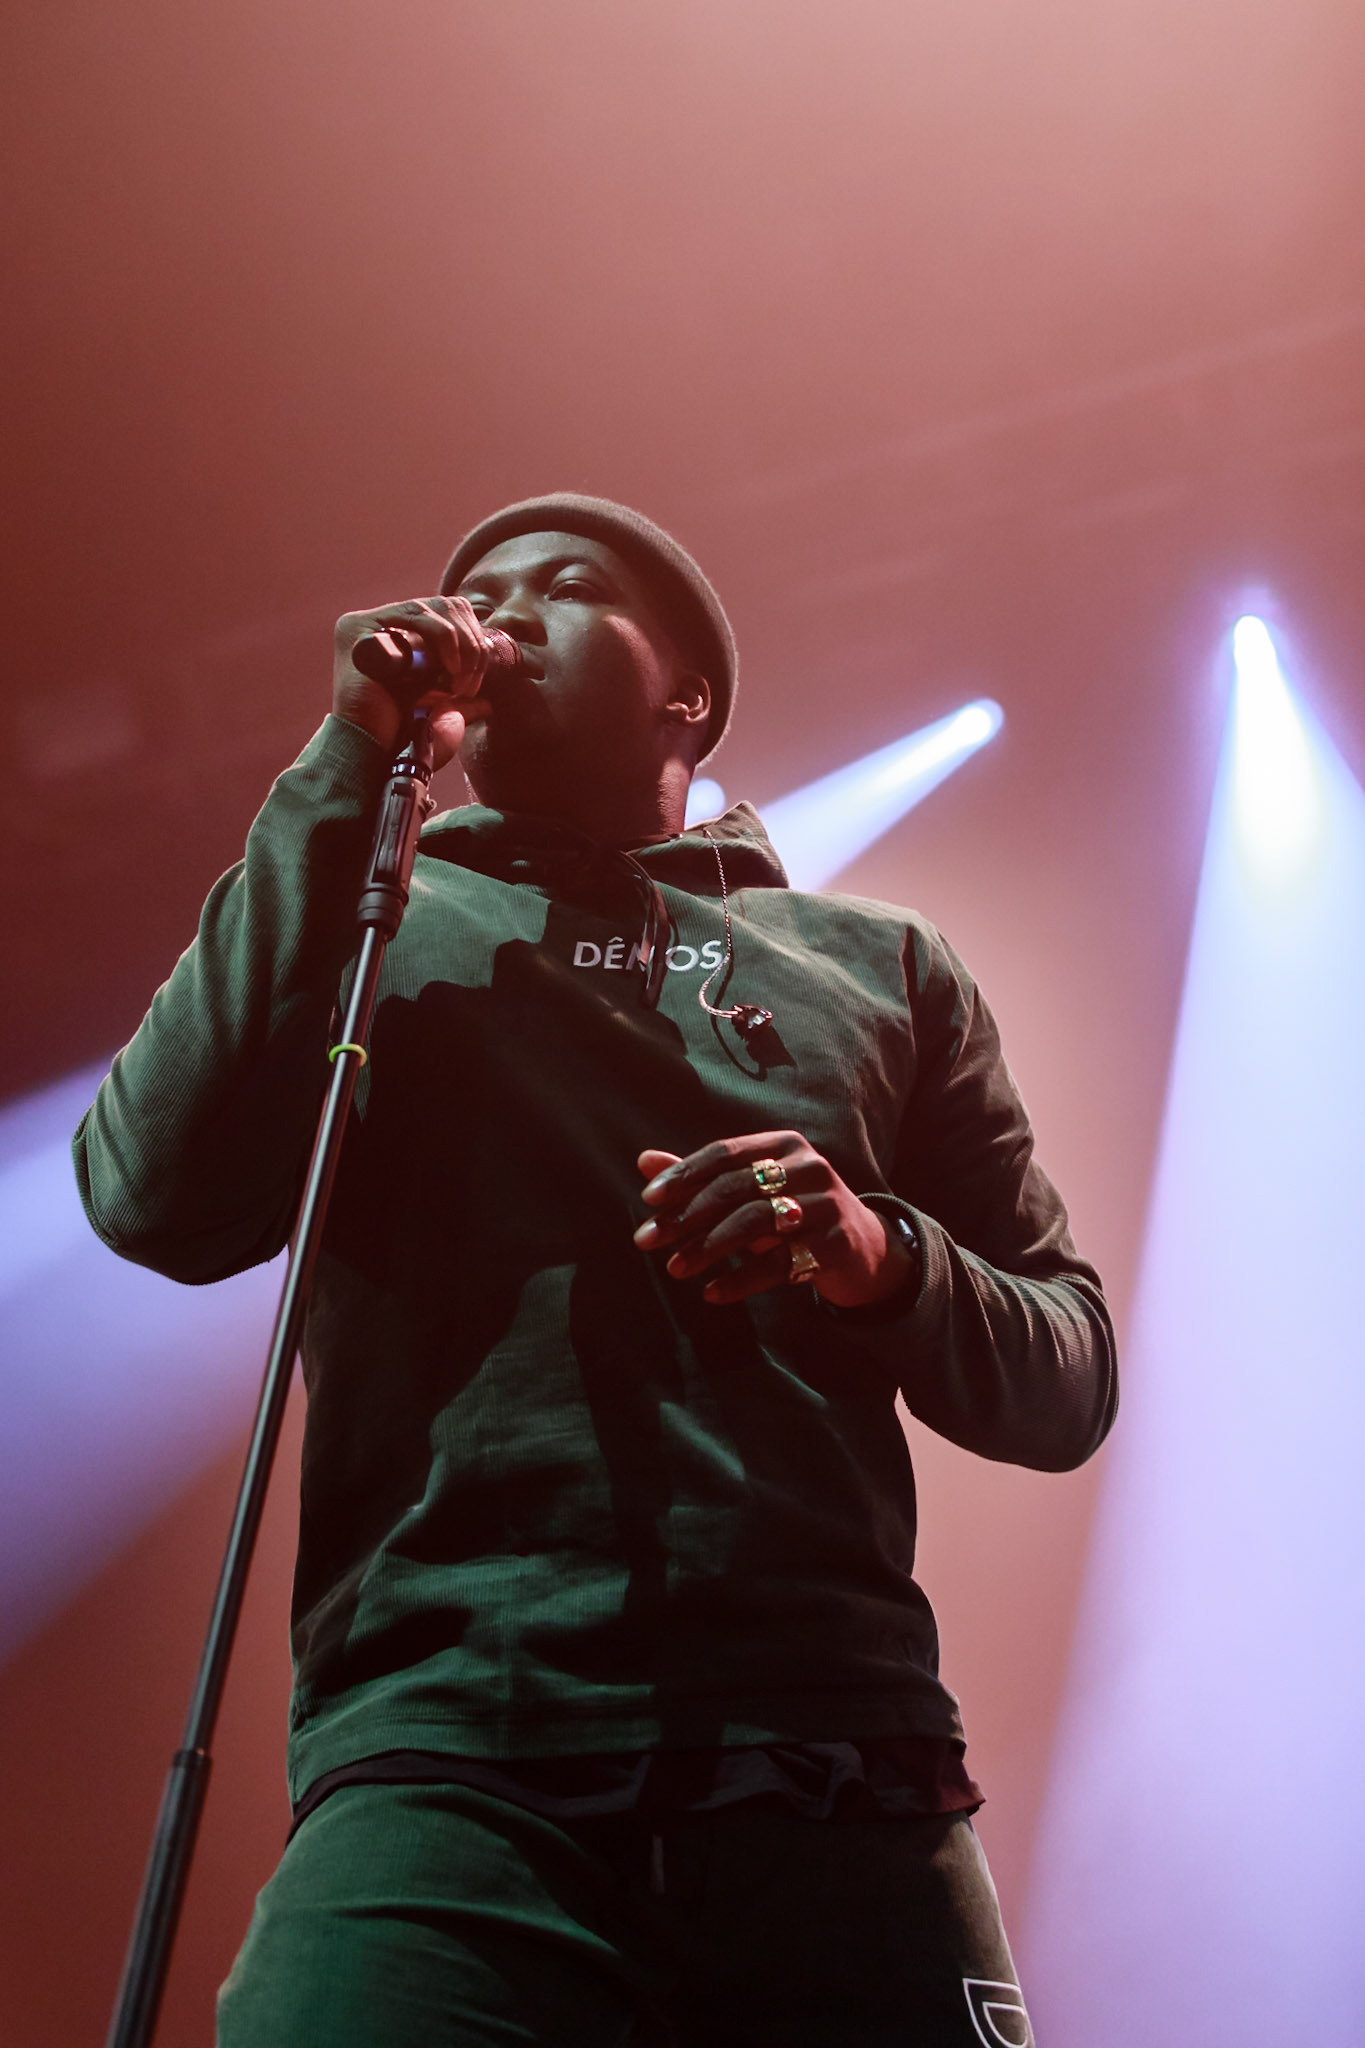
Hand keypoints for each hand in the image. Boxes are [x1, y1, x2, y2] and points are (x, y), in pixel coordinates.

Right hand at [333, 594, 496, 769]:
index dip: (472, 641)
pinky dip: (443, 635)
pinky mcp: (359, 628)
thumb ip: (461, 707)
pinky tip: (450, 668)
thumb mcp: (441, 719)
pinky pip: (414, 613)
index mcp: (400, 644)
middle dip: (471, 643)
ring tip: (459, 682)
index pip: (448, 618)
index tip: (474, 681)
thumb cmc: (403, 743)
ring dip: (462, 644)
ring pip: (434, 609)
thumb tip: (486, 704)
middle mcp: (381, 628)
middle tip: (469, 684)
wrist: (375, 758)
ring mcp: (368, 626)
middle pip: (444, 608)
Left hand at [632, 1132, 914, 1308]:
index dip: (684, 1175)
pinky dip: (742, 1280)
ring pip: (756, 1222)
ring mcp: (826, 1204)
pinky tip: (712, 1293)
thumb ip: (701, 1177)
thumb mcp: (751, 1192)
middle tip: (647, 1240)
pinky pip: (780, 1263)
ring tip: (676, 1268)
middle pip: (736, 1187)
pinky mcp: (836, 1244)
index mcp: (784, 1144)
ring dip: (709, 1246)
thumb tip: (645, 1160)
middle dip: (686, 1216)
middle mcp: (809, 1167)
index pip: (725, 1153)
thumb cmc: (793, 1213)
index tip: (648, 1201)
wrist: (862, 1250)